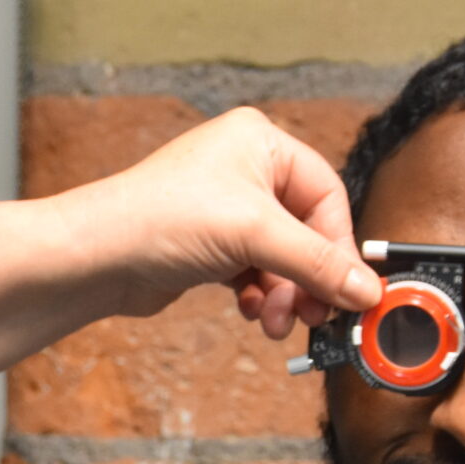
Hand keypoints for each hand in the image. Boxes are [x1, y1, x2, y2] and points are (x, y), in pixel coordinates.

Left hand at [60, 105, 381, 337]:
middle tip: (313, 314)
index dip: (338, 247)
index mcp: (261, 143)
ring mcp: (226, 209)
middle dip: (308, 278)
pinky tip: (249, 311)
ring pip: (280, 258)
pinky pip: (255, 272)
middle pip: (306, 231)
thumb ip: (318, 264)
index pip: (326, 195)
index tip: (350, 291)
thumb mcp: (255, 235)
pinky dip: (259, 294)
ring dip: (284, 294)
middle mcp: (245, 169)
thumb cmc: (160, 219)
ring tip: (273, 320)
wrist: (95, 257)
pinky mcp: (210, 244)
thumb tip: (369, 290)